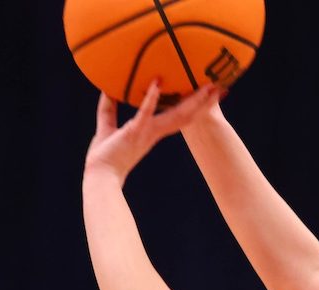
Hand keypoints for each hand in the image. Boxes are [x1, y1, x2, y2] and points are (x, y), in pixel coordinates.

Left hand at [84, 80, 222, 184]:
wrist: (100, 176)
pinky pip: (144, 113)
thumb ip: (109, 108)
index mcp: (152, 131)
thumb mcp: (107, 127)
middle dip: (202, 102)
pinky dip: (151, 99)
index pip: (178, 116)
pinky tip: (157, 83)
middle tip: (217, 87)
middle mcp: (155, 132)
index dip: (193, 106)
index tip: (206, 94)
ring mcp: (147, 132)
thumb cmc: (104, 156)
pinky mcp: (133, 132)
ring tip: (206, 86)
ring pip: (174, 115)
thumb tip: (106, 88)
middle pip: (185, 115)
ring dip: (191, 100)